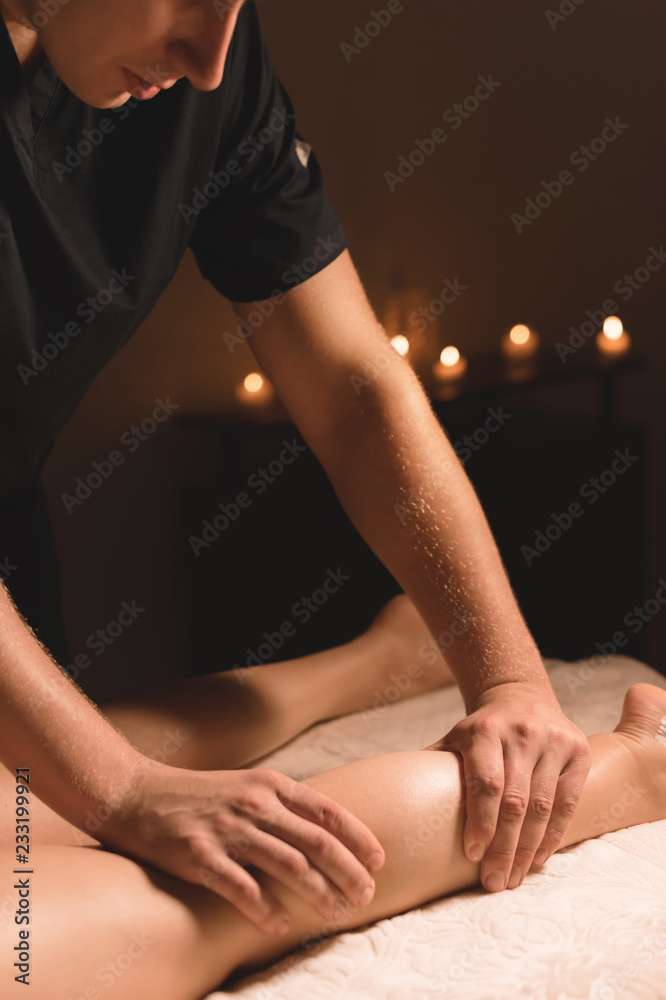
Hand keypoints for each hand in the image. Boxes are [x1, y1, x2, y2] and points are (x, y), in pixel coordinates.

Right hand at [103, 758, 384, 934]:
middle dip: (348, 870)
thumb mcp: (247, 786)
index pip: (326, 811)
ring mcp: (227, 829)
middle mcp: (254, 804)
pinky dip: (265, 908)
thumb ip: (283, 805)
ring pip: (287, 864)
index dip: (357, 837)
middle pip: (315, 841)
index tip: (379, 860)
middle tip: (366, 895)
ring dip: (317, 892)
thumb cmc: (198, 795)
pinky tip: (280, 923)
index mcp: (270, 786)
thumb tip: (326, 832)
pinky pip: (240, 887)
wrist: (136, 793)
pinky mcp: (199, 855)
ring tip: (335, 913)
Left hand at [425, 682, 591, 891]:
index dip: (480, 823)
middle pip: (515, 802)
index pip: (485, 783)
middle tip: (494, 882)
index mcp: (485, 731)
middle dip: (503, 848)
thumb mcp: (454, 739)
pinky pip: (567, 801)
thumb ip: (431, 768)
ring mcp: (553, 740)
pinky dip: (554, 834)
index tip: (472, 856)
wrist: (521, 696)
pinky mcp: (579, 751)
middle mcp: (521, 732)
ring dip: (528, 849)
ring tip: (514, 878)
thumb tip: (394, 806)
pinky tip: (539, 858)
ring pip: (543, 806)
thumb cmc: (481, 731)